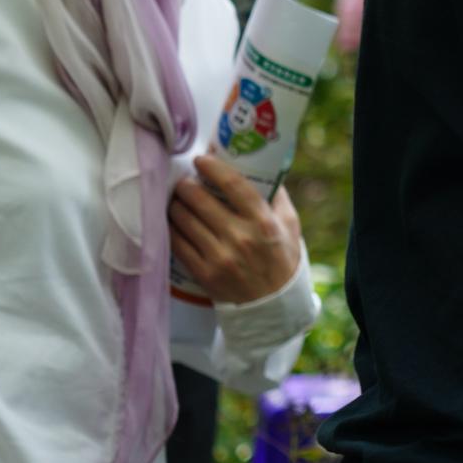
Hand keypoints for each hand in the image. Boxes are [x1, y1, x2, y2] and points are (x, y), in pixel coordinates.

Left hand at [169, 154, 305, 305]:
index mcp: (263, 221)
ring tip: (176, 200)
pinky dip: (172, 229)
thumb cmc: (282, 257)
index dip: (214, 168)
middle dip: (187, 186)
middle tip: (183, 180)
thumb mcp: (289, 223)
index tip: (201, 159)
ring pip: (185, 221)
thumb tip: (259, 167)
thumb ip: (275, 196)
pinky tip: (174, 222)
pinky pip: (179, 244)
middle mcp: (240, 237)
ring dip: (176, 205)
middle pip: (201, 201)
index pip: (234, 185)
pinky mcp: (204, 273)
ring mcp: (220, 257)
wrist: (272, 303)